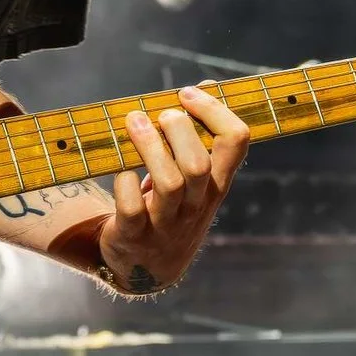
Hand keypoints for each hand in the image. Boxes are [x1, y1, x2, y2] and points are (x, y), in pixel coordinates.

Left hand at [98, 85, 250, 292]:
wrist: (145, 267)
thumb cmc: (169, 209)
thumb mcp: (192, 181)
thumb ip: (196, 140)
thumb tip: (200, 88)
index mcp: (215, 184)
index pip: (235, 143)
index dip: (215, 111)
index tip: (188, 94)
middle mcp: (196, 205)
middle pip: (198, 164)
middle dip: (179, 131)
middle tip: (161, 114)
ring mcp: (166, 223)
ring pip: (168, 183)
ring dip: (149, 148)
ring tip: (133, 122)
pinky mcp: (134, 234)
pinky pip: (132, 208)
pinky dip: (124, 184)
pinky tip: (120, 171)